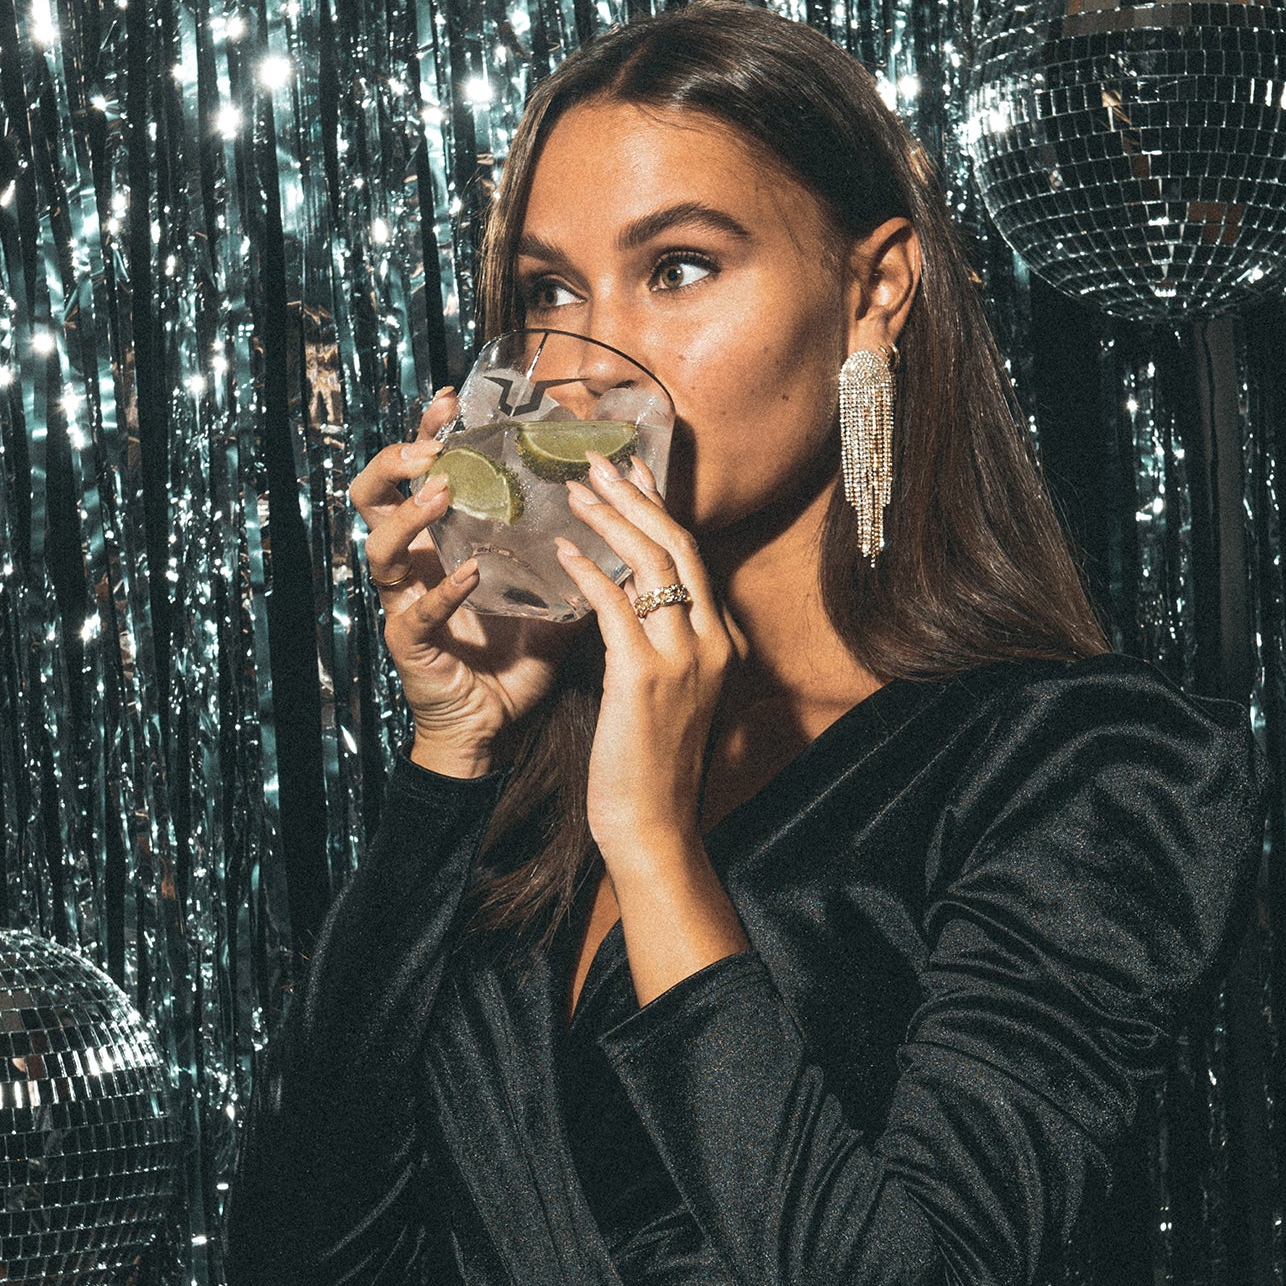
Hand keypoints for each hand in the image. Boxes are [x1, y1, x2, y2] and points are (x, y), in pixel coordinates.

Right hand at [349, 386, 570, 760]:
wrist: (495, 728)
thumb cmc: (515, 658)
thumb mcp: (553, 591)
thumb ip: (578, 550)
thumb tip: (632, 507)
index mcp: (440, 542)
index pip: (420, 474)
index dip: (427, 432)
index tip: (449, 398)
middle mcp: (414, 565)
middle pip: (372, 496)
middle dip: (396, 462)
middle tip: (433, 444)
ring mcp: (403, 602)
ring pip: (379, 547)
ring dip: (411, 516)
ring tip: (443, 493)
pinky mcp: (408, 643)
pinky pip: (414, 611)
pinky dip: (442, 590)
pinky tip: (470, 574)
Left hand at [552, 455, 750, 858]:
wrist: (652, 823)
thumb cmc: (651, 763)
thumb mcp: (671, 693)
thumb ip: (659, 642)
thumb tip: (628, 594)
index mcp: (721, 644)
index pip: (692, 559)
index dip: (662, 511)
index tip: (634, 476)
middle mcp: (710, 643)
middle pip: (677, 548)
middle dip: (637, 498)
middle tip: (601, 463)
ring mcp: (681, 659)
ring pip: (650, 566)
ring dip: (610, 521)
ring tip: (576, 492)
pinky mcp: (643, 677)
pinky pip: (614, 605)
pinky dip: (590, 571)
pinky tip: (564, 551)